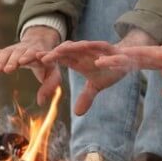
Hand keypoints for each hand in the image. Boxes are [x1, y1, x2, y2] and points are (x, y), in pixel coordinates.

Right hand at [0, 26, 61, 105]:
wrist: (40, 43)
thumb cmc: (47, 63)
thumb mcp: (53, 74)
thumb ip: (49, 87)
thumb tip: (41, 102)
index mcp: (40, 54)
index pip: (34, 54)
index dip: (29, 56)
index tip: (22, 61)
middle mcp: (27, 50)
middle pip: (19, 53)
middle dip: (13, 60)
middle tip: (8, 69)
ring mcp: (16, 50)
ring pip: (8, 53)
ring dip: (2, 60)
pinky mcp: (8, 51)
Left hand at [40, 30, 155, 115]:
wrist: (130, 59)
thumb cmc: (110, 70)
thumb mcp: (96, 86)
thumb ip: (86, 97)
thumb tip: (77, 113)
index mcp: (79, 59)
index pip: (59, 58)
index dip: (46, 59)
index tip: (31, 62)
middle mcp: (86, 52)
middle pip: (66, 50)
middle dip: (52, 53)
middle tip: (38, 57)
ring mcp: (99, 50)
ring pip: (83, 47)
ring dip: (71, 49)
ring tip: (58, 53)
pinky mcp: (114, 51)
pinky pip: (107, 54)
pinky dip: (104, 60)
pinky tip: (99, 64)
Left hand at [96, 35, 161, 97]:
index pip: (141, 64)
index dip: (124, 65)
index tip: (107, 68)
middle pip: (139, 58)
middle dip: (119, 60)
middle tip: (97, 62)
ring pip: (149, 55)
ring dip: (132, 56)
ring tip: (112, 57)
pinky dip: (154, 56)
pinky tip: (142, 56)